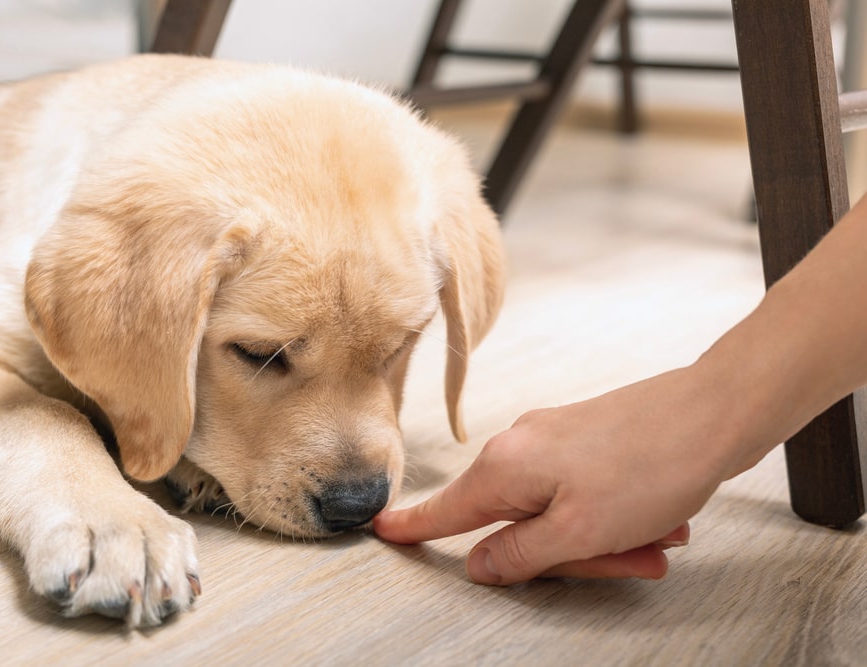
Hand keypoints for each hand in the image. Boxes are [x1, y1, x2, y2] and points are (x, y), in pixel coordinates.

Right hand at [374, 366, 733, 584]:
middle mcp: (522, 447)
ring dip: (606, 541)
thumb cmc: (651, 464)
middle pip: (517, 524)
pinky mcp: (586, 441)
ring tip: (657, 538)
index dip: (415, 527)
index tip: (383, 530)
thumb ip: (519, 555)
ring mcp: (555, 441)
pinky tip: (661, 520)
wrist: (716, 411)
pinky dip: (618, 518)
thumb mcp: (579, 532)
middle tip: (624, 559)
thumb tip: (480, 565)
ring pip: (559, 515)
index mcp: (506, 467)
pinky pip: (586, 496)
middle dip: (571, 556)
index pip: (447, 510)